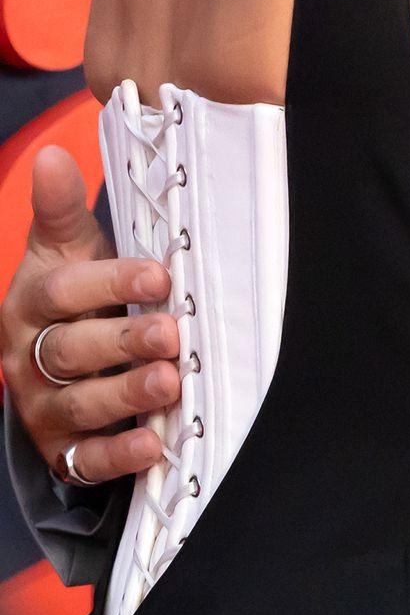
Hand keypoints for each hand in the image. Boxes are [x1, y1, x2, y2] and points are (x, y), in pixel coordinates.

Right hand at [0, 145, 177, 485]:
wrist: (53, 354)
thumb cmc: (75, 290)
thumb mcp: (65, 247)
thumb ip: (60, 208)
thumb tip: (51, 155)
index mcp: (33, 300)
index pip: (64, 291)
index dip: (111, 282)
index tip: (160, 275)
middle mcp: (30, 355)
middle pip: (69, 351)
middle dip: (123, 343)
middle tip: (173, 335)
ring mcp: (44, 406)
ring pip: (80, 404)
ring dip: (126, 396)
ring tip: (169, 384)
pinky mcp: (62, 449)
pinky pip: (85, 460)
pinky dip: (119, 457)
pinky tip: (153, 446)